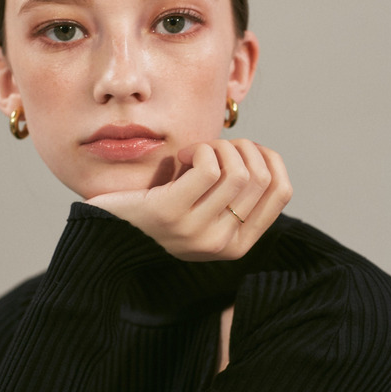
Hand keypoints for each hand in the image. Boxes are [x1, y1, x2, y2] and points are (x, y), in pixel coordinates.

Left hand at [87, 139, 291, 260]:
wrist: (107, 238)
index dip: (269, 158)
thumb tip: (258, 153)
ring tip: (194, 153)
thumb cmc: (158, 212)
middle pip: (261, 176)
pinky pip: (208, 167)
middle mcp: (223, 243)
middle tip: (212, 149)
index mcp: (238, 244)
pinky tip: (181, 156)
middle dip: (241, 147)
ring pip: (238, 170)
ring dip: (218, 147)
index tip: (243, 151)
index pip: (283, 191)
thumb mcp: (205, 210)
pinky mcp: (172, 213)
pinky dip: (199, 149)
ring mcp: (198, 231)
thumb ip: (233, 194)